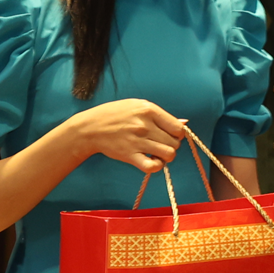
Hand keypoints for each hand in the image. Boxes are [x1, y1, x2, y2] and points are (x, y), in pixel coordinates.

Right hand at [59, 99, 185, 175]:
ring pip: (169, 154)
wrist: (89, 128)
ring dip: (166, 157)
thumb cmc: (115, 115)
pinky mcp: (129, 155)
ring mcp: (137, 141)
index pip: (178, 128)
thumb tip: (184, 123)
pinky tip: (152, 161)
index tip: (169, 135)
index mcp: (149, 110)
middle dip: (172, 145)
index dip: (178, 134)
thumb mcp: (137, 106)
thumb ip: (161, 115)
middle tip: (160, 144)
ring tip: (157, 153)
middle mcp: (144, 125)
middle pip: (175, 142)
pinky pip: (152, 166)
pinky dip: (157, 166)